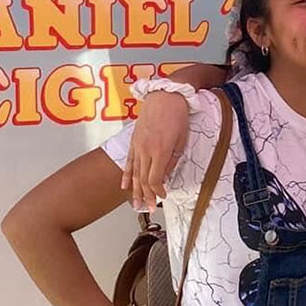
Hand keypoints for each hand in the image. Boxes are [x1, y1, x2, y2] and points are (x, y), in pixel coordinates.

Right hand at [122, 91, 193, 211]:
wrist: (164, 96)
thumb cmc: (177, 115)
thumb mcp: (181, 140)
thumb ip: (173, 160)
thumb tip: (166, 176)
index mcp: (160, 151)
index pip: (155, 179)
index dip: (158, 191)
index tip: (162, 197)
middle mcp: (146, 150)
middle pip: (143, 179)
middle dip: (146, 196)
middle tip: (149, 209)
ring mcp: (137, 146)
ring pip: (134, 173)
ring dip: (135, 190)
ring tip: (136, 204)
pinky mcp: (133, 141)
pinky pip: (128, 162)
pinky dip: (126, 175)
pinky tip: (124, 186)